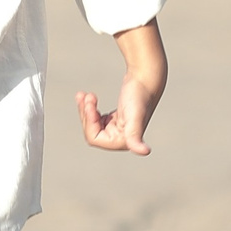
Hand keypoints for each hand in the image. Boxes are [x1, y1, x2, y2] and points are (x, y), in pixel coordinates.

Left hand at [79, 19, 165, 153]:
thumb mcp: (135, 117)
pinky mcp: (116, 119)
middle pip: (92, 132)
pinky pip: (97, 119)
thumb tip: (145, 152)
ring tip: (84, 94)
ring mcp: (119, 129)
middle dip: (86, 114)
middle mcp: (123, 138)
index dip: (88, 122)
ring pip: (92, 125)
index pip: (95, 139)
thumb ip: (135, 136)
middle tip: (87, 96)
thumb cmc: (140, 96)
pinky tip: (88, 97)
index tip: (89, 104)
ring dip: (86, 109)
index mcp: (125, 141)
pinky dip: (90, 107)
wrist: (145, 78)